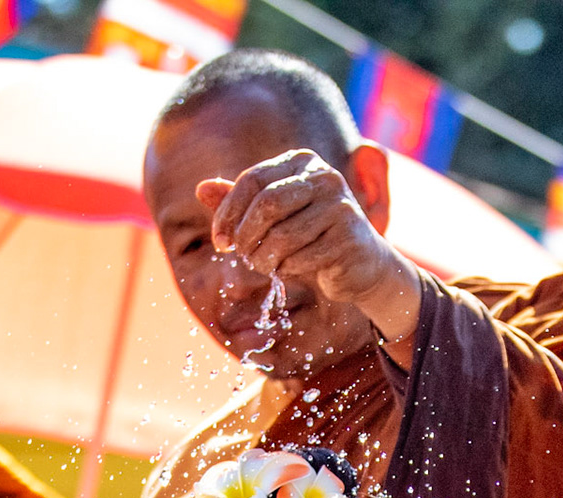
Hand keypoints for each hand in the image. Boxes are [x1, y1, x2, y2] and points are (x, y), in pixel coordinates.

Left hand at [198, 150, 420, 345]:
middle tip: (240, 256)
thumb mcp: (274, 217)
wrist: (362, 265)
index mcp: (302, 162)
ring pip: (283, 235)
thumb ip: (240, 202)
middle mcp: (325, 178)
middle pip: (267, 204)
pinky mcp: (349, 238)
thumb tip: (200, 189)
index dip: (228, 212)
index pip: (253, 180)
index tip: (219, 240)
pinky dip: (288, 270)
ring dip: (263, 258)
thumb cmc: (311, 237)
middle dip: (246, 236)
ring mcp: (341, 207)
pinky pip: (302, 258)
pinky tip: (290, 270)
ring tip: (264, 266)